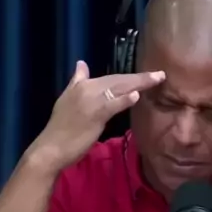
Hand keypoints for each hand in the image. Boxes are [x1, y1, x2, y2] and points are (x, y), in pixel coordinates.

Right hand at [32, 61, 164, 172]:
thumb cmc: (61, 128)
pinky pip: (112, 105)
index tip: (147, 74)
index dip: (129, 76)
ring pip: (119, 89)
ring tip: (156, 79)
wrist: (51, 147)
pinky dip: (124, 100)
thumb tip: (81, 64)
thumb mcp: (67, 99)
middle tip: (160, 75)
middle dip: (140, 77)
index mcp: (80, 85)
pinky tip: (136, 96)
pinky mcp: (94, 114)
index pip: (111, 78)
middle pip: (118, 80)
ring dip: (139, 84)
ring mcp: (91, 101)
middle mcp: (86, 88)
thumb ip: (76, 81)